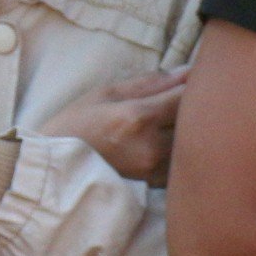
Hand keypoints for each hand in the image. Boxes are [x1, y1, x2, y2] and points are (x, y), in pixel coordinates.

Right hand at [42, 69, 185, 184]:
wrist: (54, 168)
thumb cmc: (76, 124)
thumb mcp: (105, 94)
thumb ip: (150, 82)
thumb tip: (187, 71)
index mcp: (137, 117)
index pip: (186, 96)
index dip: (198, 84)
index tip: (200, 76)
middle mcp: (151, 145)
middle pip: (196, 122)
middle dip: (196, 107)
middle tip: (191, 97)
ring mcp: (154, 169)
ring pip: (190, 144)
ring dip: (188, 130)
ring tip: (170, 121)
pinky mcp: (154, 184)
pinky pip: (179, 162)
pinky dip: (179, 150)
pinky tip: (164, 142)